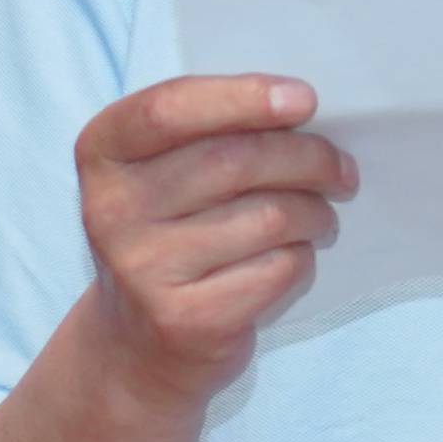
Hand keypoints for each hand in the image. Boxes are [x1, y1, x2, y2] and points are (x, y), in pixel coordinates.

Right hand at [75, 73, 355, 403]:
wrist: (138, 344)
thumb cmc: (169, 234)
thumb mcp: (163, 173)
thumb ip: (210, 132)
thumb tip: (301, 111)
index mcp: (102, 155)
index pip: (169, 109)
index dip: (243, 97)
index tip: (304, 99)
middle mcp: (112, 210)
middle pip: (234, 161)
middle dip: (306, 157)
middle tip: (340, 168)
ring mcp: (145, 269)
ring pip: (268, 216)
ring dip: (314, 211)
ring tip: (321, 216)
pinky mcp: (188, 319)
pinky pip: (278, 268)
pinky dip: (303, 257)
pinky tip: (294, 256)